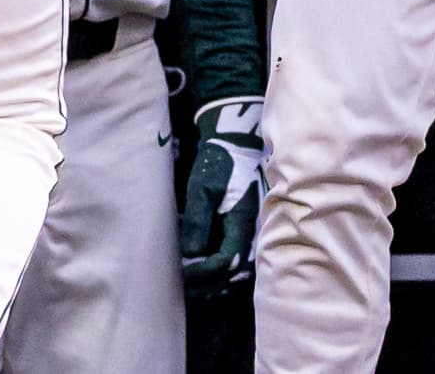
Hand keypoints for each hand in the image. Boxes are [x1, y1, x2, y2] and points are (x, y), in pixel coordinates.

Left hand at [178, 97, 264, 297]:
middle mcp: (252, 237)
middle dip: (205, 283)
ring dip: (212, 282)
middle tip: (181, 286)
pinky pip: (235, 263)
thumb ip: (199, 221)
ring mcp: (252, 238)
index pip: (226, 262)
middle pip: (231, 274)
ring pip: (235, 273)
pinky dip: (218, 273)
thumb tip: (192, 253)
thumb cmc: (221, 165)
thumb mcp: (204, 187)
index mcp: (244, 225)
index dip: (203, 272)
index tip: (182, 273)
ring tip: (188, 285)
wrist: (239, 149)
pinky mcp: (246, 236)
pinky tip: (199, 273)